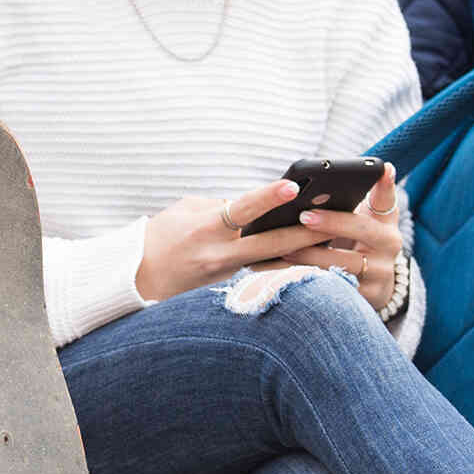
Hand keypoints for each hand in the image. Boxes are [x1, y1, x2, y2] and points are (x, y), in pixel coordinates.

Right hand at [136, 180, 322, 301]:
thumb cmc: (160, 236)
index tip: (293, 186)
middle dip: (306, 233)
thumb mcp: (187, 210)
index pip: (242, 208)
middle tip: (336, 220)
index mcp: (206, 227)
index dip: (268, 197)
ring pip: (274, 263)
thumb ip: (223, 205)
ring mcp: (227, 275)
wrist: (137, 278)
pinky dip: (286, 266)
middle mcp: (220, 254)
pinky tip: (312, 261)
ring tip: (335, 242)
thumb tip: (257, 203)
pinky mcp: (230, 287)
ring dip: (304, 254)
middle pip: (271, 244)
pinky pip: (264, 273)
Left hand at [270, 164, 407, 316]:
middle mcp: (389, 244)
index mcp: (386, 221)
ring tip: (285, 248)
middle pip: (362, 228)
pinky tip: (287, 274)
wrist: (374, 286)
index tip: (383, 167)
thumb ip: (348, 204)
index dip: (386, 184)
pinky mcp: (367, 297)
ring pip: (344, 262)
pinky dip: (310, 280)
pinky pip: (335, 288)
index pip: (387, 198)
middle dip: (331, 222)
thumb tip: (316, 188)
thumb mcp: (360, 221)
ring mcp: (381, 272)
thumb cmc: (356, 243)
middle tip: (304, 216)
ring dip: (312, 256)